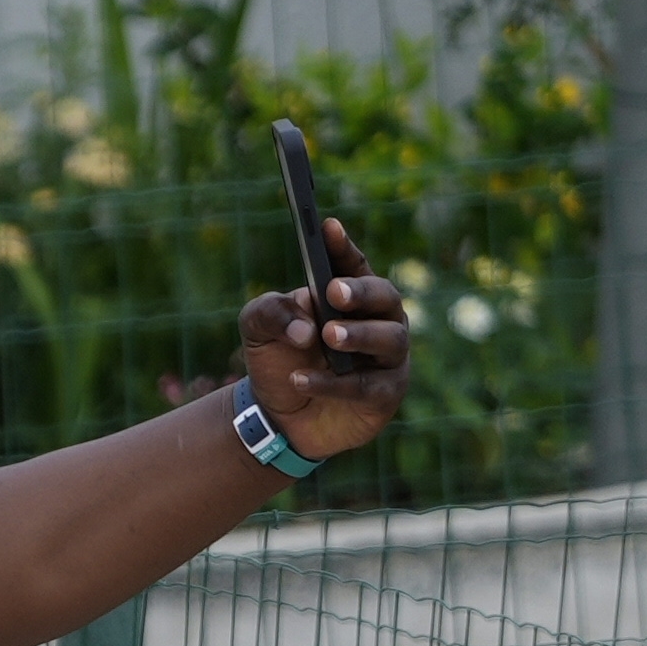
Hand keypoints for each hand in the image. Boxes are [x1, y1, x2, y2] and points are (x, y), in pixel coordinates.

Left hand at [239, 212, 412, 466]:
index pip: (352, 266)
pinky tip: (300, 379)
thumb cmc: (278, 360)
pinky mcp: (384, 395)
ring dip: (358, 334)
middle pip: (384, 297)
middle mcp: (379, 321)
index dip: (343, 247)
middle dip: (361, 292)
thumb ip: (271, 311)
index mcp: (350, 296)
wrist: (277, 418)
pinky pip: (365, 386)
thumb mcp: (258, 330)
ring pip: (388, 339)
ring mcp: (387, 358)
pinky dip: (333, 382)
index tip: (327, 227)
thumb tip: (304, 325)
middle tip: (334, 292)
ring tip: (328, 335)